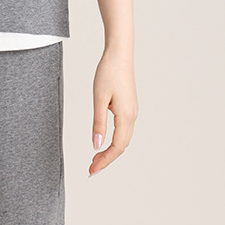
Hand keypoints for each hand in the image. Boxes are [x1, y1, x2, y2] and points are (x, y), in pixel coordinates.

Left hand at [88, 47, 138, 176]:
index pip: (116, 146)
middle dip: (107, 159)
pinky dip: (114, 140)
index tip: (92, 170)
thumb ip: (98, 123)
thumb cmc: (108, 72)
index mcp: (126, 116)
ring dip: (110, 150)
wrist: (119, 54)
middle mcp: (132, 116)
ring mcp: (132, 111)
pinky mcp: (129, 106)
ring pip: (123, 138)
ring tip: (95, 158)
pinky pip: (123, 130)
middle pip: (122, 146)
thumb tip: (96, 145)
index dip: (105, 160)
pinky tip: (104, 141)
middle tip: (91, 169)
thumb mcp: (99, 98)